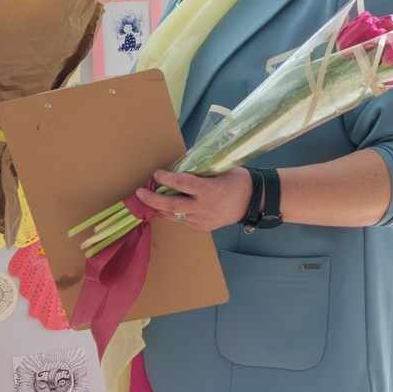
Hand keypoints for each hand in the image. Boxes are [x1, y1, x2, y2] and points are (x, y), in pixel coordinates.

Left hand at [132, 168, 249, 230]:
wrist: (253, 203)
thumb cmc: (238, 181)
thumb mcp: (224, 170)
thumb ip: (204, 170)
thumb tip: (184, 164)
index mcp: (209, 189)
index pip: (183, 183)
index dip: (168, 178)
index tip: (157, 173)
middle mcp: (203, 206)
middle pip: (173, 204)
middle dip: (153, 199)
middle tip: (139, 193)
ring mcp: (202, 219)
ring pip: (175, 215)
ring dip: (159, 208)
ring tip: (146, 201)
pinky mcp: (202, 227)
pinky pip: (182, 221)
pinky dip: (172, 214)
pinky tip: (163, 209)